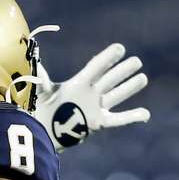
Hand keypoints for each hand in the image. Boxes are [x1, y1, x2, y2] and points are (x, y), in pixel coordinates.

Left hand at [33, 43, 149, 151]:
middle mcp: (92, 93)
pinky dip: (132, 117)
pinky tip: (145, 114)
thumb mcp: (44, 92)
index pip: (96, 67)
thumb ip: (41, 77)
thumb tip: (33, 60)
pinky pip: (119, 120)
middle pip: (110, 79)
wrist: (45, 131)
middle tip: (136, 61)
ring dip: (130, 88)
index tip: (119, 48)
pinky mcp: (99, 123)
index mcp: (80, 82)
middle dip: (123, 71)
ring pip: (117, 95)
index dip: (107, 58)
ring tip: (143, 78)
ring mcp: (97, 107)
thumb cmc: (44, 109)